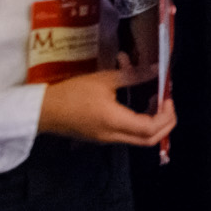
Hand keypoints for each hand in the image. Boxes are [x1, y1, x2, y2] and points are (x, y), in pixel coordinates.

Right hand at [38, 63, 176, 146]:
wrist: (43, 110)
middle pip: (150, 140)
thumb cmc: (72, 93)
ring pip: (140, 139)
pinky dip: (139, 123)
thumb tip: (156, 70)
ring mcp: (107, 139)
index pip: (151, 128)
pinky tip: (136, 105)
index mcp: (116, 122)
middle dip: (165, 123)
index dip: (166, 115)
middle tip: (167, 103)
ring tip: (154, 100)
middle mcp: (114, 136)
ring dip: (153, 122)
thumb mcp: (104, 80)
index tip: (167, 97)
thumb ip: (132, 76)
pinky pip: (127, 135)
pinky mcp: (100, 137)